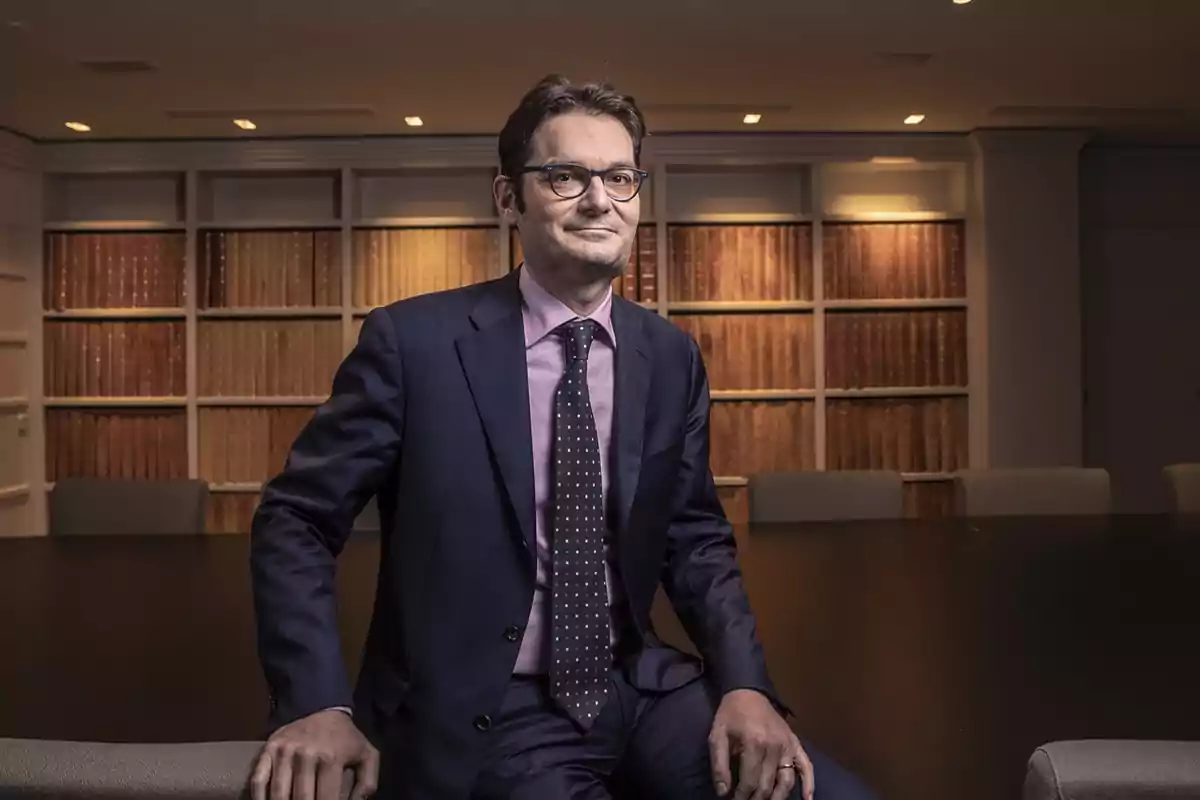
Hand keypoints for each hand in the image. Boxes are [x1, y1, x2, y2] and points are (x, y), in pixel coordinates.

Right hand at [250, 709, 379, 799]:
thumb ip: (367, 784)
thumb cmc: (346, 738)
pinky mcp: (269, 749)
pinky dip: (259, 799)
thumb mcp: (367, 756)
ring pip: (278, 795)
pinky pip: (258, 781)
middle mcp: (306, 755)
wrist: (322, 708)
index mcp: (332, 758)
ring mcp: (284, 752)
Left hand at [708, 689, 813, 799]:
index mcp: (754, 743)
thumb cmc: (731, 715)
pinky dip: (809, 784)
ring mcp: (788, 745)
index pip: (750, 781)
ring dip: (777, 798)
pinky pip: (806, 766)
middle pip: (767, 784)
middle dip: (756, 799)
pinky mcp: (795, 743)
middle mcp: (774, 746)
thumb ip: (719, 765)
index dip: (741, 796)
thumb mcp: (717, 736)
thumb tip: (723, 792)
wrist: (748, 692)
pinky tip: (807, 799)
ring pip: (786, 781)